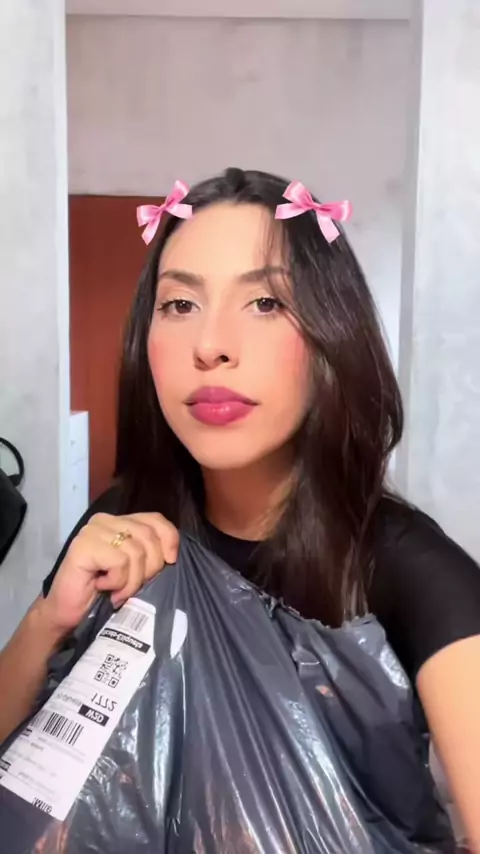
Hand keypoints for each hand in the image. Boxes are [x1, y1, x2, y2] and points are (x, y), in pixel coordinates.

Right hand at [40, 512, 178, 634]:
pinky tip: (104, 587)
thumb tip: (171, 554)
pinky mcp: (84, 546)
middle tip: (133, 587)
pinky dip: (118, 581)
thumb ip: (148, 554)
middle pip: (148, 535)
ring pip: (136, 551)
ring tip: (118, 591)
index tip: (171, 561)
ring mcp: (93, 531)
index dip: (169, 538)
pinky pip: (119, 561)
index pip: (155, 519)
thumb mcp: (134, 570)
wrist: (66, 611)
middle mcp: (106, 521)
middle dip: (150, 567)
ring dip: (132, 580)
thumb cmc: (102, 592)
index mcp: (120, 522)